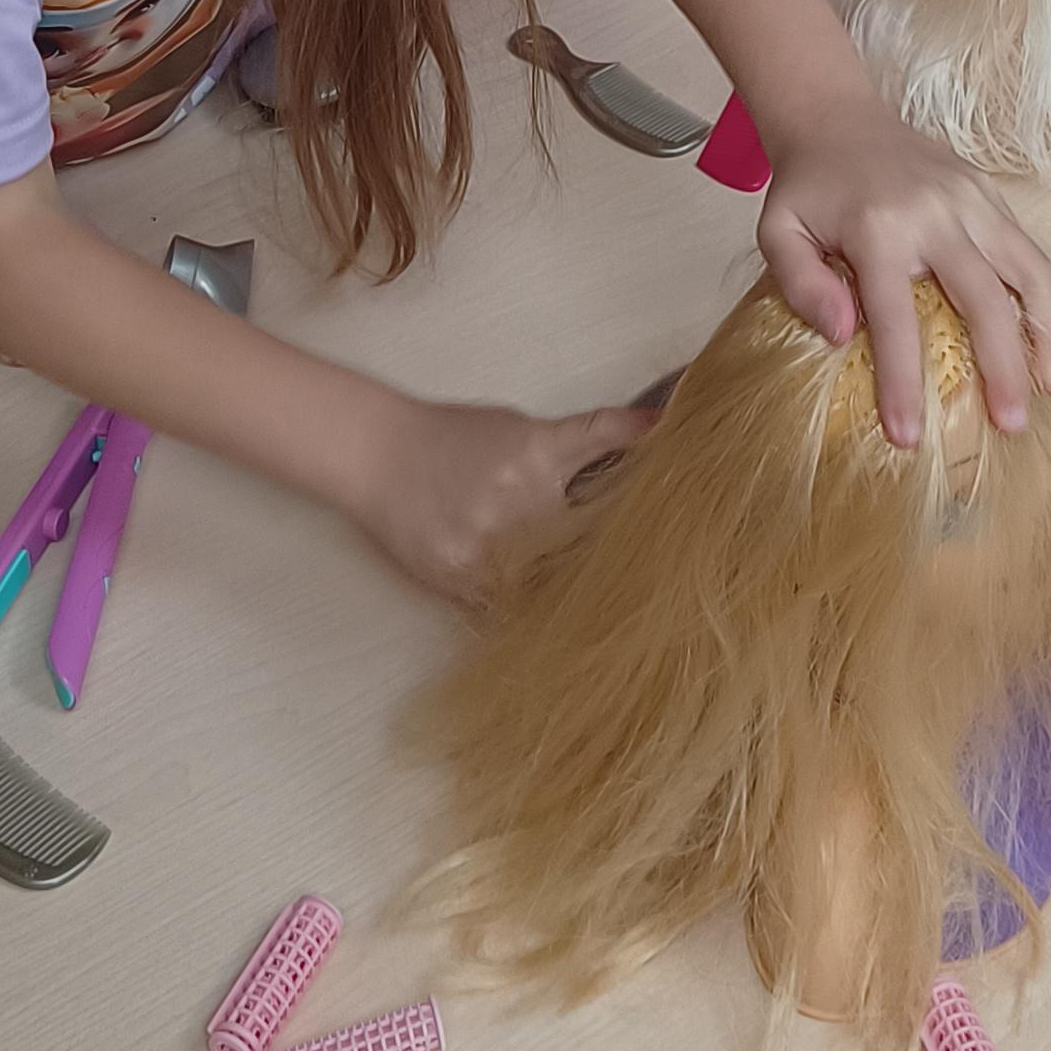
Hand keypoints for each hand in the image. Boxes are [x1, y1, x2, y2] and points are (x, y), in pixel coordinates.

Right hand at [350, 390, 666, 606]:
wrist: (378, 453)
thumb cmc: (455, 436)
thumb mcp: (525, 426)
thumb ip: (585, 441)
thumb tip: (654, 433)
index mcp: (540, 454)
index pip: (609, 483)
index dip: (642, 510)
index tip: (672, 530)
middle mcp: (519, 500)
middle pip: (587, 546)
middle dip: (612, 563)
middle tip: (644, 584)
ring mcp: (487, 545)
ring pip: (551, 586)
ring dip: (571, 597)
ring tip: (598, 612)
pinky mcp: (459, 578)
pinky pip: (508, 608)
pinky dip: (527, 613)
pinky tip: (547, 624)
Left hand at [757, 98, 1050, 445]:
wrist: (837, 115)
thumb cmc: (808, 187)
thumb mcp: (777, 231)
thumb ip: (799, 284)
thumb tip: (841, 335)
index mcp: (878, 229)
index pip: (895, 318)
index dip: (902, 381)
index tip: (908, 437)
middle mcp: (935, 214)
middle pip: (984, 299)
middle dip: (1002, 367)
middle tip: (1011, 425)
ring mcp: (970, 199)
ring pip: (1027, 270)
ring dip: (1046, 331)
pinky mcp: (990, 192)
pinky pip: (1028, 251)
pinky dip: (1044, 298)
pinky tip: (1047, 339)